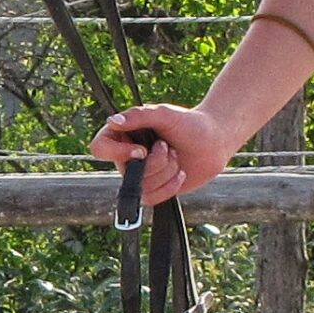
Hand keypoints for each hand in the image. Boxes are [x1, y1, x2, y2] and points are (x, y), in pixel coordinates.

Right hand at [90, 102, 242, 206]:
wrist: (214, 142)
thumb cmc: (188, 124)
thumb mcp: (164, 114)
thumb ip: (138, 116)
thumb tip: (112, 121)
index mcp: (123, 135)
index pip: (99, 147)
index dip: (116, 153)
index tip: (141, 150)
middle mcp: (127, 156)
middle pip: (126, 171)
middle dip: (155, 161)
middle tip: (168, 147)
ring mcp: (140, 175)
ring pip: (142, 186)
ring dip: (166, 171)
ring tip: (176, 157)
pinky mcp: (154, 190)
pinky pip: (152, 198)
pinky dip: (170, 186)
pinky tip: (180, 173)